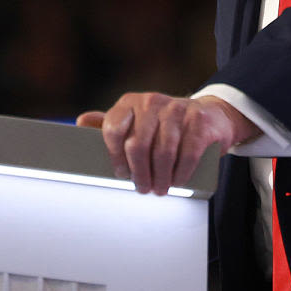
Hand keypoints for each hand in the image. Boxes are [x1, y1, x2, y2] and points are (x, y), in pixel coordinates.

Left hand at [75, 93, 259, 194]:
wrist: (210, 115)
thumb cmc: (165, 124)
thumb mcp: (137, 120)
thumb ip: (110, 123)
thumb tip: (81, 122)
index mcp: (131, 102)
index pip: (114, 129)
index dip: (115, 156)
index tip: (121, 174)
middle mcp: (152, 102)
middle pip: (138, 145)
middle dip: (139, 174)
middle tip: (143, 188)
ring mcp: (178, 109)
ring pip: (163, 152)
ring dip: (161, 177)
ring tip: (160, 189)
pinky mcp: (200, 121)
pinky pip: (188, 153)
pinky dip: (181, 173)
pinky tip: (178, 181)